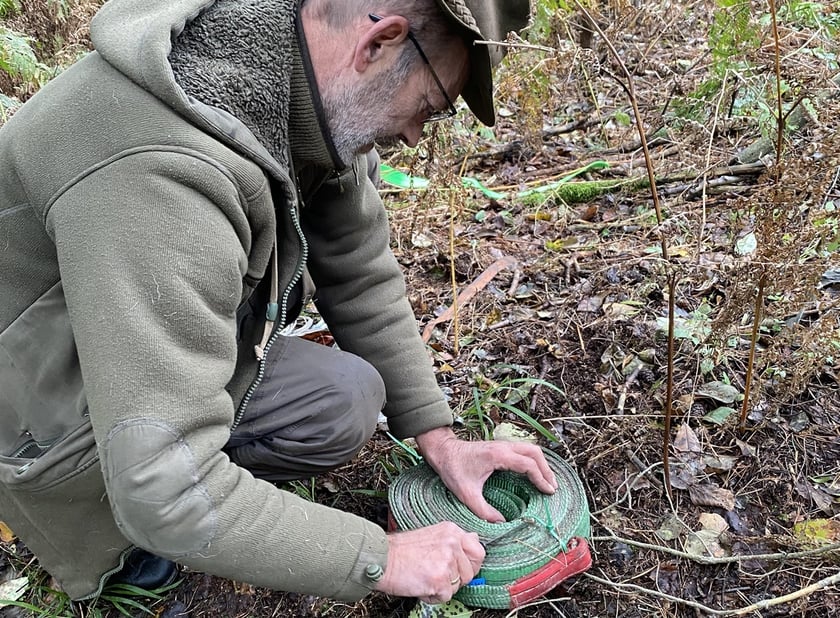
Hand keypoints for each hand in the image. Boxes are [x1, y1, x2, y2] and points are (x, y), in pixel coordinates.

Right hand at [374, 522, 484, 603]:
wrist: (382, 559)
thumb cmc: (402, 550)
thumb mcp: (433, 534)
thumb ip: (454, 540)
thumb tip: (475, 540)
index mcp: (452, 531)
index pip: (478, 551)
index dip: (471, 565)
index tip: (461, 569)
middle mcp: (452, 543)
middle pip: (470, 572)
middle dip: (456, 579)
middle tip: (438, 575)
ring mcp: (447, 560)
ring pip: (458, 586)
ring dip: (442, 587)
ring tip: (425, 577)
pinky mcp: (439, 579)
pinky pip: (445, 596)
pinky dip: (432, 596)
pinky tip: (421, 584)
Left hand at [415, 427, 558, 522]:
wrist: (443, 451)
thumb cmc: (452, 469)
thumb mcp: (466, 493)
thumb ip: (483, 511)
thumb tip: (501, 524)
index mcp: (498, 455)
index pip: (528, 464)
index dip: (541, 478)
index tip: (549, 492)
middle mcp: (503, 447)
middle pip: (534, 452)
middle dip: (546, 470)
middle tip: (553, 488)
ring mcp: (502, 445)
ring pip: (530, 448)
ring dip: (541, 463)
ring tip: (548, 481)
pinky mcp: (500, 447)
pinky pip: (523, 450)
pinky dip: (533, 460)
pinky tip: (534, 473)